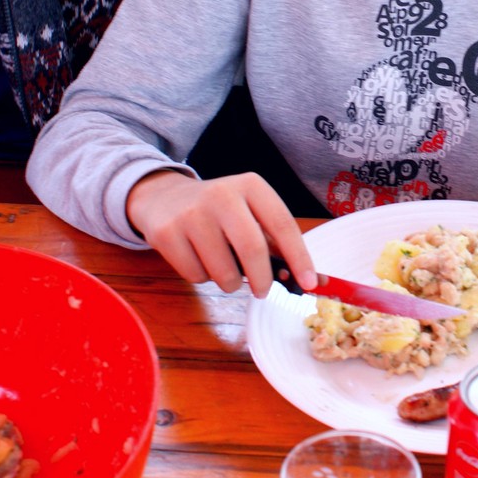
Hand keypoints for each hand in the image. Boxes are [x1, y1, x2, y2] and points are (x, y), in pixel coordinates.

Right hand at [125, 171, 315, 295]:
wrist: (163, 198)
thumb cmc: (219, 212)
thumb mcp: (249, 212)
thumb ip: (277, 243)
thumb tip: (314, 280)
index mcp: (251, 186)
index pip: (282, 224)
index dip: (299, 257)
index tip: (311, 283)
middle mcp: (222, 195)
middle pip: (253, 249)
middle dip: (263, 280)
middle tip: (263, 291)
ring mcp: (192, 214)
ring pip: (223, 272)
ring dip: (229, 282)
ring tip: (222, 265)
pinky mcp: (167, 234)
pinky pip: (196, 276)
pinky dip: (202, 278)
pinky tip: (197, 258)